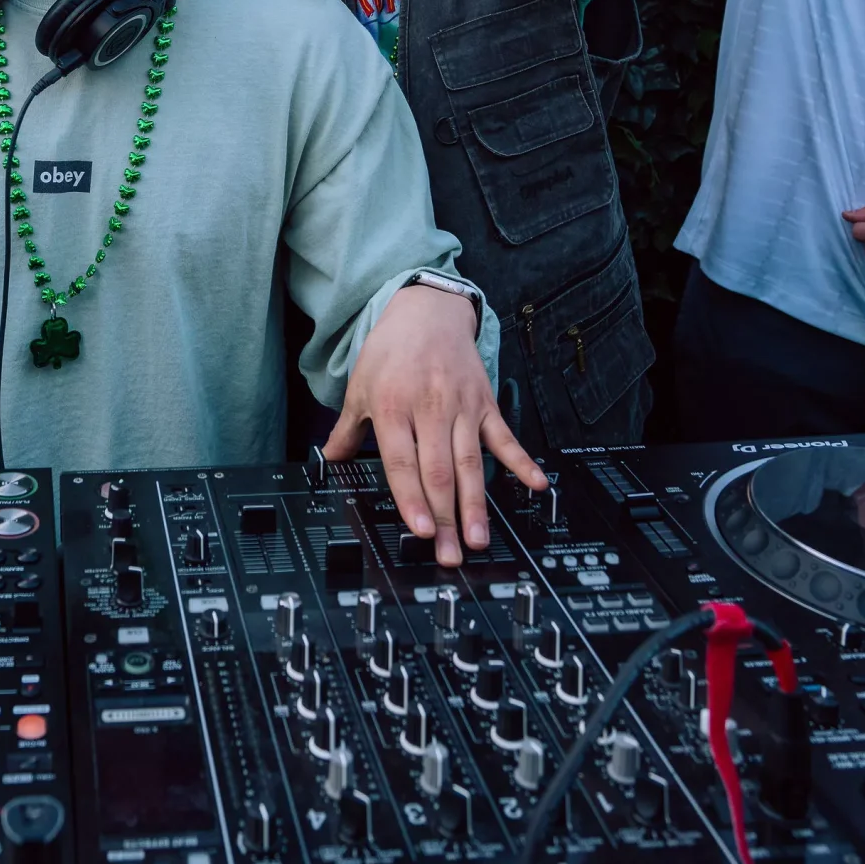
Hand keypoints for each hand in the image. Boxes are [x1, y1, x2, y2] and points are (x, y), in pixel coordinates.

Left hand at [324, 283, 546, 566]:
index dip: (412, 498)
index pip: (402, 462)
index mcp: (393, 407)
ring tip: (478, 538)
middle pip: (439, 471)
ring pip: (470, 463)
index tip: (420, 529)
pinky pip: (504, 437)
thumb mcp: (359, 386)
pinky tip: (535, 484)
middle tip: (450, 552)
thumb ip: (347, 430)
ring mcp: (462, 408)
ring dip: (476, 505)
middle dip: (445, 517)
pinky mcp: (485, 404)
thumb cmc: (391, 350)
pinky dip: (521, 461)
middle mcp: (430, 409)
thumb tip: (329, 461)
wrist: (428, 311)